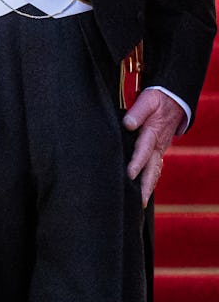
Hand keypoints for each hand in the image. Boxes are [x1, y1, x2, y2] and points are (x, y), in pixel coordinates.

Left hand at [123, 88, 184, 206]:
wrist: (174, 99)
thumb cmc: (158, 99)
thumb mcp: (147, 100)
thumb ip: (137, 112)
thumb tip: (128, 124)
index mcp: (153, 133)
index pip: (143, 150)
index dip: (136, 163)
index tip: (129, 174)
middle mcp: (158, 144)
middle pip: (151, 168)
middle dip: (145, 185)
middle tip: (138, 201)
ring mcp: (160, 148)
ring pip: (154, 170)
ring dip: (148, 186)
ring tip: (140, 202)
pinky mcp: (159, 149)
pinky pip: (156, 167)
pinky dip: (151, 178)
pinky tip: (145, 188)